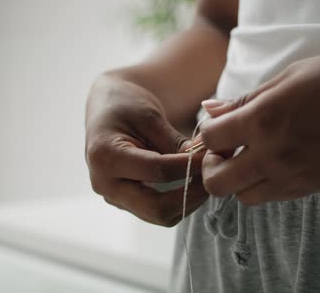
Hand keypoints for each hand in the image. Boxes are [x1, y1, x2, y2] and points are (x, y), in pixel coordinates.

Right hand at [85, 73, 207, 226]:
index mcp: (106, 157)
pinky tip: (194, 182)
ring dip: (189, 201)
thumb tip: (206, 161)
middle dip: (192, 196)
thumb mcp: (151, 116)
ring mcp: (114, 197)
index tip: (214, 157)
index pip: (158, 171)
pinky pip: (158, 211)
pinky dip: (181, 201)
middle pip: (157, 208)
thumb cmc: (127, 104)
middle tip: (214, 177)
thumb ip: (176, 143)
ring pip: (160, 216)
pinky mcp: (126, 202)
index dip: (190, 166)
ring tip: (207, 178)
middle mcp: (105, 184)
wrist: (107, 108)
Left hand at [199, 50, 319, 204]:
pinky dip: (266, 184)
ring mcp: (295, 178)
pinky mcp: (314, 188)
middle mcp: (274, 156)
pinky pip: (275, 197)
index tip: (222, 122)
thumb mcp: (293, 75)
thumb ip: (248, 98)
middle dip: (213, 165)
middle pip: (217, 183)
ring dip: (239, 178)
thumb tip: (212, 108)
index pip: (211, 138)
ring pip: (244, 197)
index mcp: (264, 120)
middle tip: (228, 147)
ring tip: (256, 155)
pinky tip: (281, 160)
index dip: (209, 130)